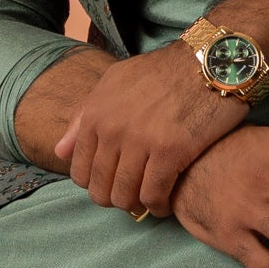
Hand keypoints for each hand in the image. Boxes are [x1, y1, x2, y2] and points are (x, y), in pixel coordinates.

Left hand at [55, 44, 245, 213]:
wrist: (208, 61)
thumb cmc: (163, 72)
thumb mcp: (114, 82)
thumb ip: (84, 116)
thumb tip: (60, 152)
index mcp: (96, 114)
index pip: (80, 172)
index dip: (95, 186)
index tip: (113, 186)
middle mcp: (113, 129)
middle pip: (101, 188)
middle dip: (115, 200)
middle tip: (132, 198)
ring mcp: (140, 140)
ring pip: (126, 196)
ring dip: (136, 206)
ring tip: (148, 202)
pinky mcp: (170, 150)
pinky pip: (154, 194)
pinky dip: (158, 206)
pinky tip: (165, 203)